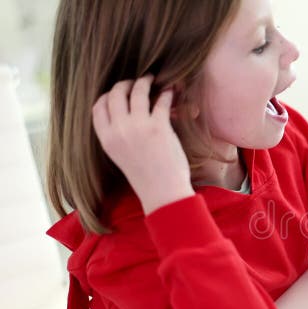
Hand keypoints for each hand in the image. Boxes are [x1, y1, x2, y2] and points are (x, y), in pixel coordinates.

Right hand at [92, 75, 193, 213]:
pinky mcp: (159, 127)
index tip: (117, 92)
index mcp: (106, 139)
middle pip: (115, 94)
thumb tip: (124, 112)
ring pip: (137, 92)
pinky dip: (167, 92)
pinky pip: (161, 101)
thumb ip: (117, 134)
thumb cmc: (145, 175)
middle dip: (125, 83)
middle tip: (135, 81)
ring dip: (145, 81)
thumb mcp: (120, 154)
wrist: (162, 191)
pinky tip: (171, 90)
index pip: (98, 106)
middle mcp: (118, 130)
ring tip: (152, 78)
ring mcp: (138, 127)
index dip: (107, 95)